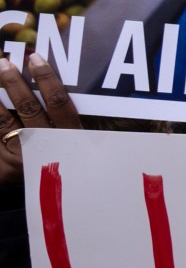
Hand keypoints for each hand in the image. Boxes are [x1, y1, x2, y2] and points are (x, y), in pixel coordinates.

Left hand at [0, 56, 81, 186]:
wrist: (60, 208)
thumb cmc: (81, 174)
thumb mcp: (90, 150)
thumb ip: (85, 127)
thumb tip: (94, 100)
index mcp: (70, 139)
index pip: (58, 102)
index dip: (46, 79)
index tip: (36, 59)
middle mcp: (47, 146)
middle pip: (29, 109)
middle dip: (15, 84)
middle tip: (5, 63)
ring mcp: (24, 156)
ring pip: (5, 122)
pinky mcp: (7, 166)